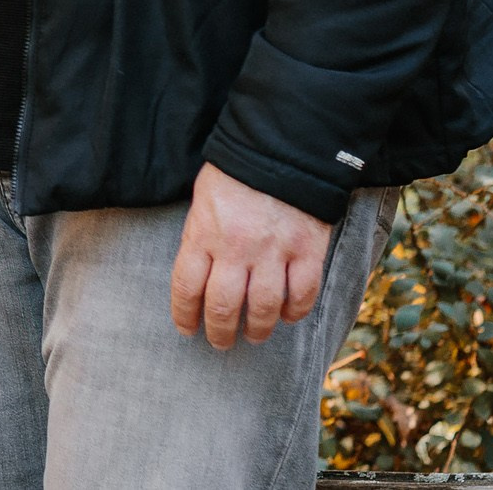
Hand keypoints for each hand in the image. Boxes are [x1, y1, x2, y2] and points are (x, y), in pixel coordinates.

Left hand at [169, 162, 335, 347]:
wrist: (281, 149)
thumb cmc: (234, 175)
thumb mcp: (203, 201)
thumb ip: (200, 237)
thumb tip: (198, 274)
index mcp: (203, 234)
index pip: (187, 287)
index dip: (184, 314)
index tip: (186, 329)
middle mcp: (236, 249)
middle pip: (223, 306)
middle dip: (219, 332)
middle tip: (220, 342)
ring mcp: (274, 252)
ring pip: (263, 308)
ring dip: (257, 329)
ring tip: (253, 335)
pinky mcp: (307, 251)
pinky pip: (302, 295)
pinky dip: (295, 312)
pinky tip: (288, 316)